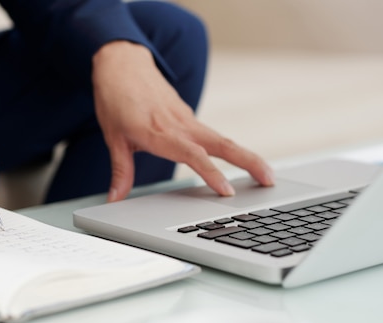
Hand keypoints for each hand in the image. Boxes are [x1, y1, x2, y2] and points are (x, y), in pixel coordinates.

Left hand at [91, 41, 274, 201]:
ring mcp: (187, 119)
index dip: (210, 172)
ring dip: (246, 156)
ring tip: (266, 175)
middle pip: (221, 144)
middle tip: (270, 181)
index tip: (227, 190)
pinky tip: (241, 161)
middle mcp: (179, 124)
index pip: (191, 154)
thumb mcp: (112, 137)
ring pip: (222, 139)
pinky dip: (230, 149)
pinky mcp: (188, 116)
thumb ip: (121, 170)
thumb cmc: (115, 98)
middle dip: (248, 162)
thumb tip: (115, 198)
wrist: (121, 63)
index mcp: (159, 132)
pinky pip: (212, 135)